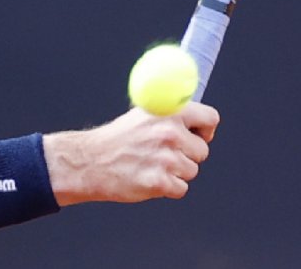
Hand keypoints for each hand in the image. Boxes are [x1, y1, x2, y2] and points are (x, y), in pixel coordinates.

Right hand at [45, 102, 219, 204]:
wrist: (89, 162)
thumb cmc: (117, 139)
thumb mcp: (143, 114)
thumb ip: (170, 115)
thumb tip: (198, 118)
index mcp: (168, 111)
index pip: (210, 118)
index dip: (205, 130)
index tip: (196, 136)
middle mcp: (170, 132)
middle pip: (202, 151)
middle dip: (186, 155)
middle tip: (163, 155)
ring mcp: (166, 158)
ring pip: (191, 171)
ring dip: (175, 173)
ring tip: (150, 165)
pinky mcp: (160, 182)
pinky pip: (180, 189)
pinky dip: (167, 188)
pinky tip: (147, 178)